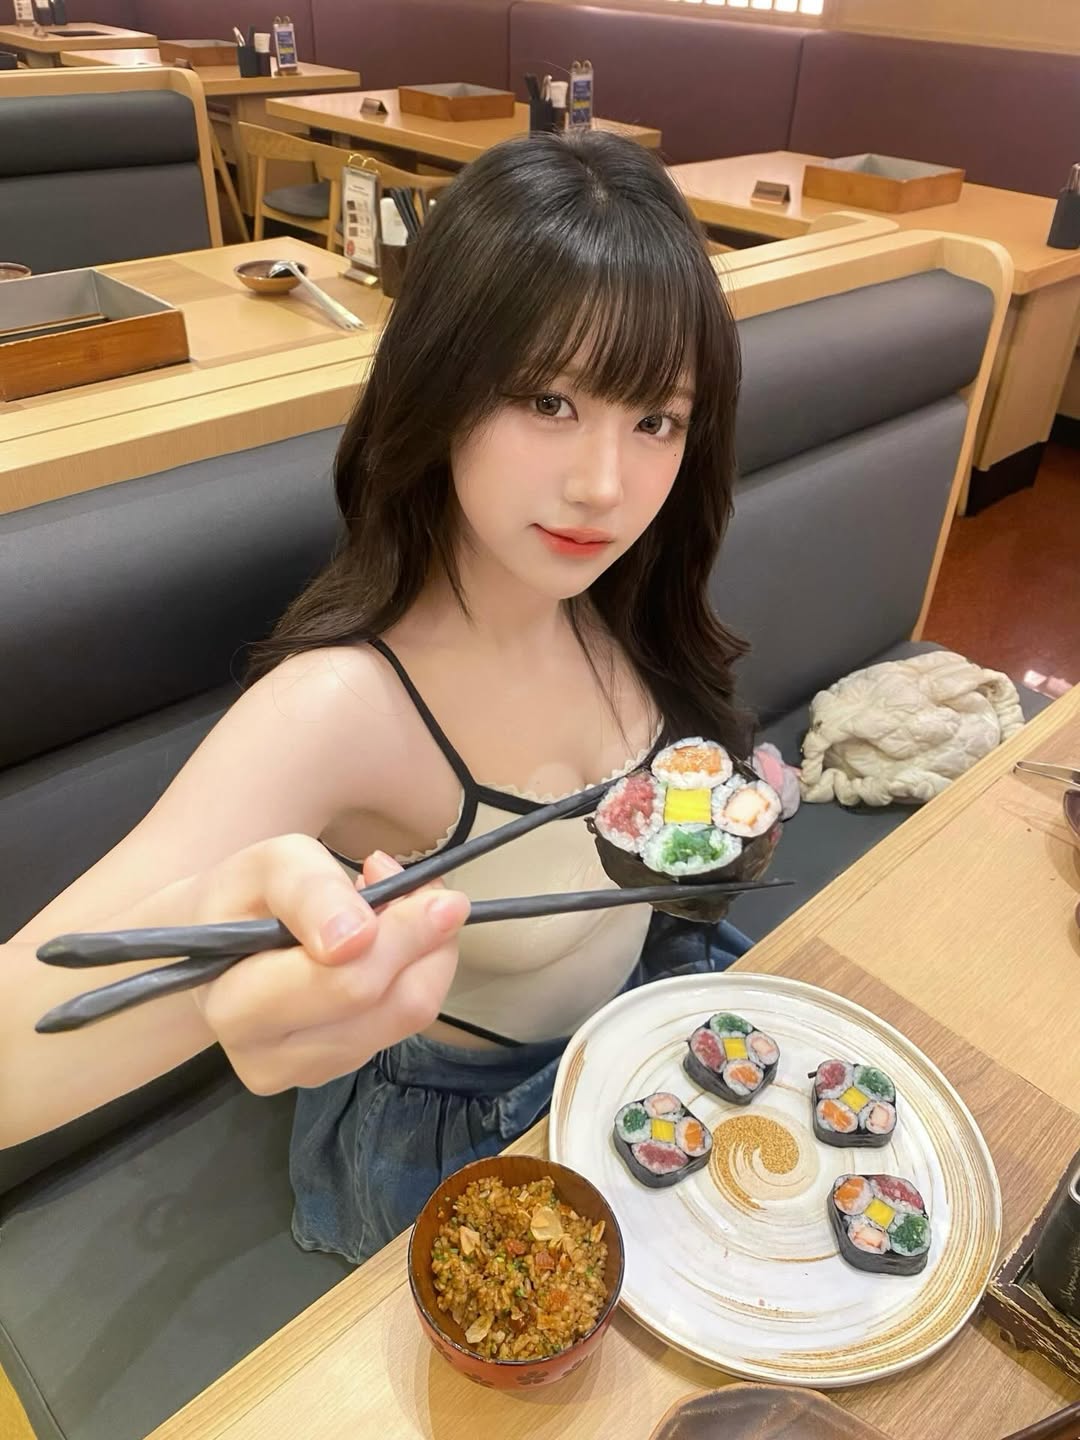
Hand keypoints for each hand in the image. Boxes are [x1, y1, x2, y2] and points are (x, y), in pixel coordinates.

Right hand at [174, 835, 466, 1092]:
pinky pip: (402, 1024)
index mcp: (238, 1006)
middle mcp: (269, 1058)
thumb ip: (309, 891)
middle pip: (391, 1005)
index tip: (439, 894)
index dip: (404, 936)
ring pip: (408, 1016)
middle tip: (421, 887)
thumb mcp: (268, 866)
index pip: (346, 982)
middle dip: (424, 940)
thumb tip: (357, 935)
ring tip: (389, 907)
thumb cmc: (240, 898)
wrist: (209, 946)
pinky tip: (382, 941)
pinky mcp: (336, 1071)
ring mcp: (306, 1073)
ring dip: (423, 953)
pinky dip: (412, 973)